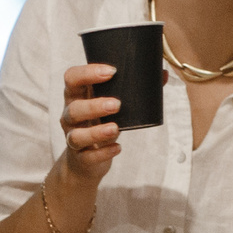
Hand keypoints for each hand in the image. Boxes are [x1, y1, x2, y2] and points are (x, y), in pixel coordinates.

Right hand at [58, 61, 123, 186]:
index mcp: (76, 96)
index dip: (87, 73)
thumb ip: (132, 90)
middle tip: (117, 104)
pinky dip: (103, 153)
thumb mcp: (111, 105)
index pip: (72, 78)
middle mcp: (69, 116)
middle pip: (74, 108)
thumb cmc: (100, 123)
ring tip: (115, 128)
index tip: (111, 71)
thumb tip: (162, 74)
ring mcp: (72, 138)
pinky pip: (87, 157)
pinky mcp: (80, 158)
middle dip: (94, 106)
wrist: (85, 161)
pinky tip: (117, 148)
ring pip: (76, 136)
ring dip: (96, 132)